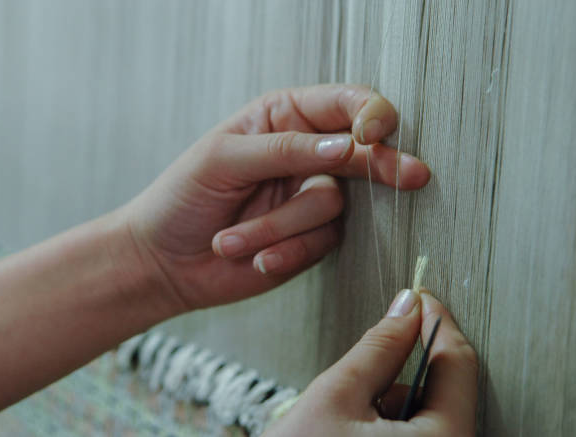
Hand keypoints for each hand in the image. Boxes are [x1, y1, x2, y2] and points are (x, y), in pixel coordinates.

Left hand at [124, 84, 430, 310]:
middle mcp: (304, 156)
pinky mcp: (308, 240)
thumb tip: (345, 146)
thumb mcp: (224, 159)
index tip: (373, 132)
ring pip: (331, 208)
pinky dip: (286, 251)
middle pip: (361, 154)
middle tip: (412, 176)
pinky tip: (253, 257)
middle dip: (381, 166)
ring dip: (281, 227)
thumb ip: (285, 150)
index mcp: (282, 119)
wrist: (164, 260)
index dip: (369, 113)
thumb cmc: (182, 197)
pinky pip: (320, 243)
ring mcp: (307, 199)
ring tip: (233, 240)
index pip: (342, 104)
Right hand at [262, 291, 477, 436]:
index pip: (457, 362)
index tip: (418, 299)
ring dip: (392, 401)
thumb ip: (377, 349)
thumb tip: (405, 309)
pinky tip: (355, 435)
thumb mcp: (336, 397)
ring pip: (427, 415)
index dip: (434, 321)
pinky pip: (416, 436)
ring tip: (349, 419)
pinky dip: (389, 425)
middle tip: (365, 373)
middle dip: (403, 371)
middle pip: (444, 391)